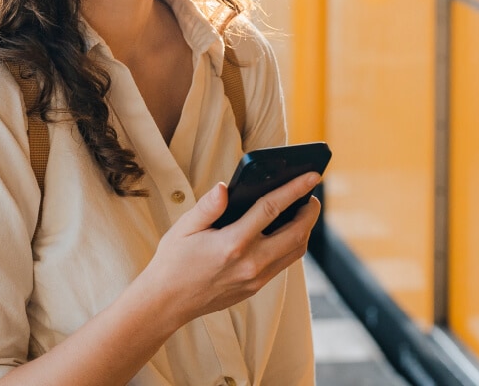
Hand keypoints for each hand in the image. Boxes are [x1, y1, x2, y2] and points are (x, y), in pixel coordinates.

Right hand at [134, 172, 322, 325]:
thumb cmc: (173, 262)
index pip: (271, 209)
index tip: (312, 176)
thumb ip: (207, 206)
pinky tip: (286, 231)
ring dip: (304, 230)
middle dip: (309, 212)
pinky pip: (284, 263)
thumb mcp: (183, 228)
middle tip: (311, 194)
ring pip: (295, 251)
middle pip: (296, 233)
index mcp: (232, 244)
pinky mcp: (255, 288)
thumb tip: (225, 188)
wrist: (167, 303)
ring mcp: (255, 279)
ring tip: (303, 211)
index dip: (294, 189)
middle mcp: (250, 263)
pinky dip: (292, 245)